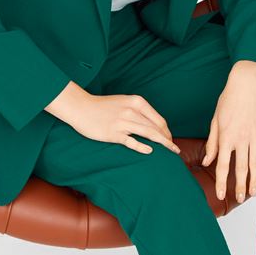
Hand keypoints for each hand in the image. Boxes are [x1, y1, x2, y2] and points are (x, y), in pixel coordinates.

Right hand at [65, 91, 181, 155]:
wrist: (81, 108)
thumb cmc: (103, 107)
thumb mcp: (124, 102)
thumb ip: (138, 111)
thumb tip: (153, 125)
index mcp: (137, 102)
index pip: (159, 119)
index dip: (167, 131)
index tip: (170, 140)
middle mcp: (132, 111)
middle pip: (156, 128)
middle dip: (168, 139)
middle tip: (175, 150)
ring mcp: (123, 122)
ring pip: (149, 134)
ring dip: (163, 144)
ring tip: (171, 152)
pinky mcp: (114, 133)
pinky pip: (132, 142)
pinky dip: (142, 147)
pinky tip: (150, 151)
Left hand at [201, 61, 255, 201]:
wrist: (248, 83)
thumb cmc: (229, 99)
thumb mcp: (215, 120)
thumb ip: (212, 143)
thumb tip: (207, 161)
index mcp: (227, 136)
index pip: (222, 165)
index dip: (221, 182)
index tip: (220, 194)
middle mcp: (242, 138)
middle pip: (241, 168)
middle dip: (240, 186)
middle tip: (239, 199)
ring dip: (254, 181)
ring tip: (251, 193)